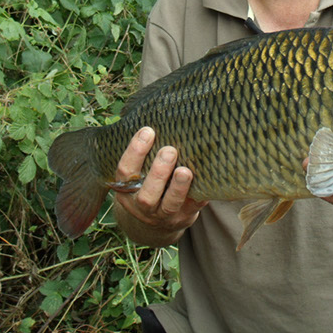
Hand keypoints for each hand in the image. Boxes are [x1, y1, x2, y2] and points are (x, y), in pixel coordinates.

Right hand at [114, 127, 206, 244]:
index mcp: (126, 189)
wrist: (157, 221)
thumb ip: (144, 152)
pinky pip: (192, 208)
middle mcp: (142, 206)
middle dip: (158, 172)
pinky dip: (200, 196)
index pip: (125, 171)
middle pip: (147, 194)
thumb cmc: (148, 182)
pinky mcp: (184, 218)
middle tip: (170, 150)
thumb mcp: (138, 171)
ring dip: (178, 187)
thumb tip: (160, 112)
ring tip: (186, 170)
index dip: (135, 151)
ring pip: (169, 205)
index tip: (148, 130)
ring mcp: (163, 215)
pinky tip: (206, 182)